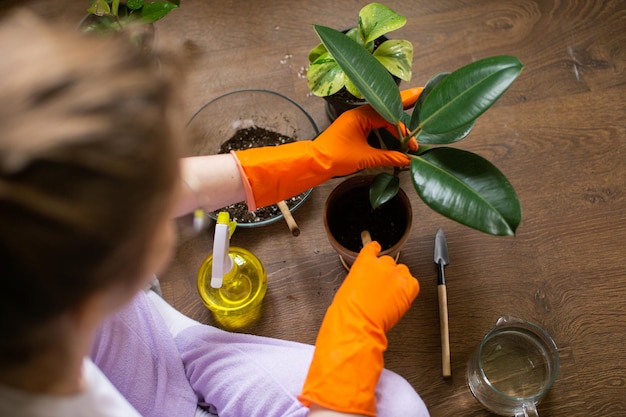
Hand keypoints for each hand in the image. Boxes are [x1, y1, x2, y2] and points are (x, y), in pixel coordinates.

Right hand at [299, 241, 418, 415]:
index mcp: (365, 261)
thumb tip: (365, 282)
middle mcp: (383, 265)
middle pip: (388, 261)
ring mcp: (396, 277)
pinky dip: (408, 288)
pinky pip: (413, 283)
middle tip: (380, 286)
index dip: (375, 250)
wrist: (357, 324)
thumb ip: (359, 277)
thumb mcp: (347, 286)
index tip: (376, 250)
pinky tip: (401, 294)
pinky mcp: (407, 290)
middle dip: (385, 272)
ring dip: (397, 279)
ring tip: (390, 293)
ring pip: (402, 271)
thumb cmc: (347, 310)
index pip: (373, 248)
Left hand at [312, 87, 422, 174]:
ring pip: (380, 114)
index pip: (388, 117)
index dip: (402, 130)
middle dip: (403, 103)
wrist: (314, 162)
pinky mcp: (353, 127)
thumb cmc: (336, 157)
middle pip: (386, 107)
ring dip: (394, 116)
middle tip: (421, 93)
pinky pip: (373, 122)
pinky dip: (384, 125)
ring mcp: (355, 120)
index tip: (411, 145)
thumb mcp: (365, 158)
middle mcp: (358, 114)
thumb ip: (388, 157)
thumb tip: (407, 160)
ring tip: (411, 105)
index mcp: (360, 115)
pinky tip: (393, 128)